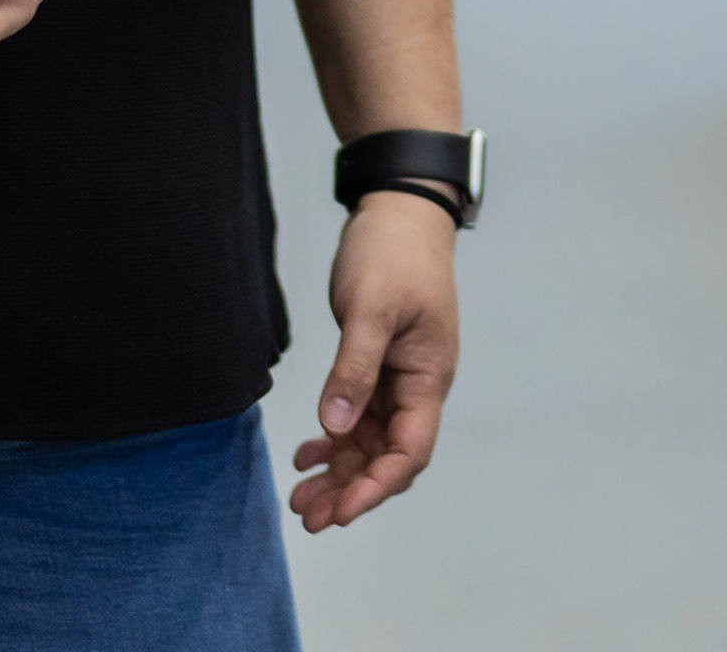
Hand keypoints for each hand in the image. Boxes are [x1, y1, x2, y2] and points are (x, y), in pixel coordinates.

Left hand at [291, 190, 458, 530]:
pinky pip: (359, 418)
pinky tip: (306, 453)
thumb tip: (336, 424)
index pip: (410, 451)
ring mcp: (398, 378)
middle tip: (306, 514)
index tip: (340, 511)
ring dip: (339, 471)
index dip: (376, 486)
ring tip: (298, 495)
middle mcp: (417, 386)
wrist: (400, 211)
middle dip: (351, 489)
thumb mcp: (370, 309)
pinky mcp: (377, 366)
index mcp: (428, 377)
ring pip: (370, 442)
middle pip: (388, 456)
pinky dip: (334, 439)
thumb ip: (354, 368)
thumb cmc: (393, 253)